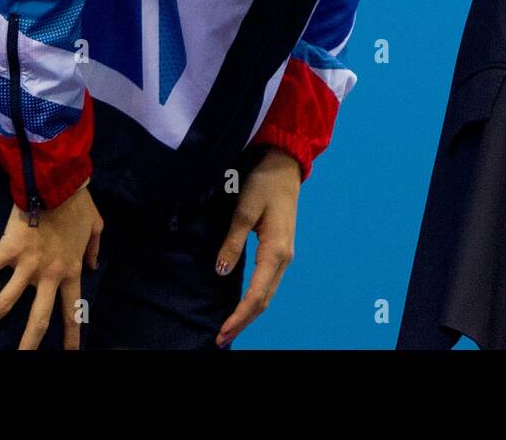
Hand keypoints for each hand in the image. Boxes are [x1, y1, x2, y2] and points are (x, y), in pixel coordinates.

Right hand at [0, 185, 102, 349]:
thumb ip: (94, 249)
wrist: (58, 183)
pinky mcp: (9, 250)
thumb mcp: (95, 227)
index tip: (70, 354)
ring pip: (4, 303)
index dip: (71, 335)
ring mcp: (28, 265)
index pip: (72, 310)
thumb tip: (94, 265)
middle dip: (29, 345)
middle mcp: (49, 275)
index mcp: (71, 270)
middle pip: (38, 319)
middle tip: (21, 362)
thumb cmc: (78, 203)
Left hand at [213, 147, 301, 346]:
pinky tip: (244, 305)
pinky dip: (256, 299)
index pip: (257, 294)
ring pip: (268, 293)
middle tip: (221, 339)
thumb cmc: (264, 184)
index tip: (222, 332)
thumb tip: (222, 271)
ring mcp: (285, 255)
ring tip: (230, 327)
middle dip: (243, 321)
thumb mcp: (244, 210)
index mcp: (276, 251)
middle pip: (265, 300)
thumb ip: (233, 241)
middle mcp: (284, 258)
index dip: (239, 316)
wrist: (284, 166)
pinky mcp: (280, 250)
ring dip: (250, 313)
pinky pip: (269, 283)